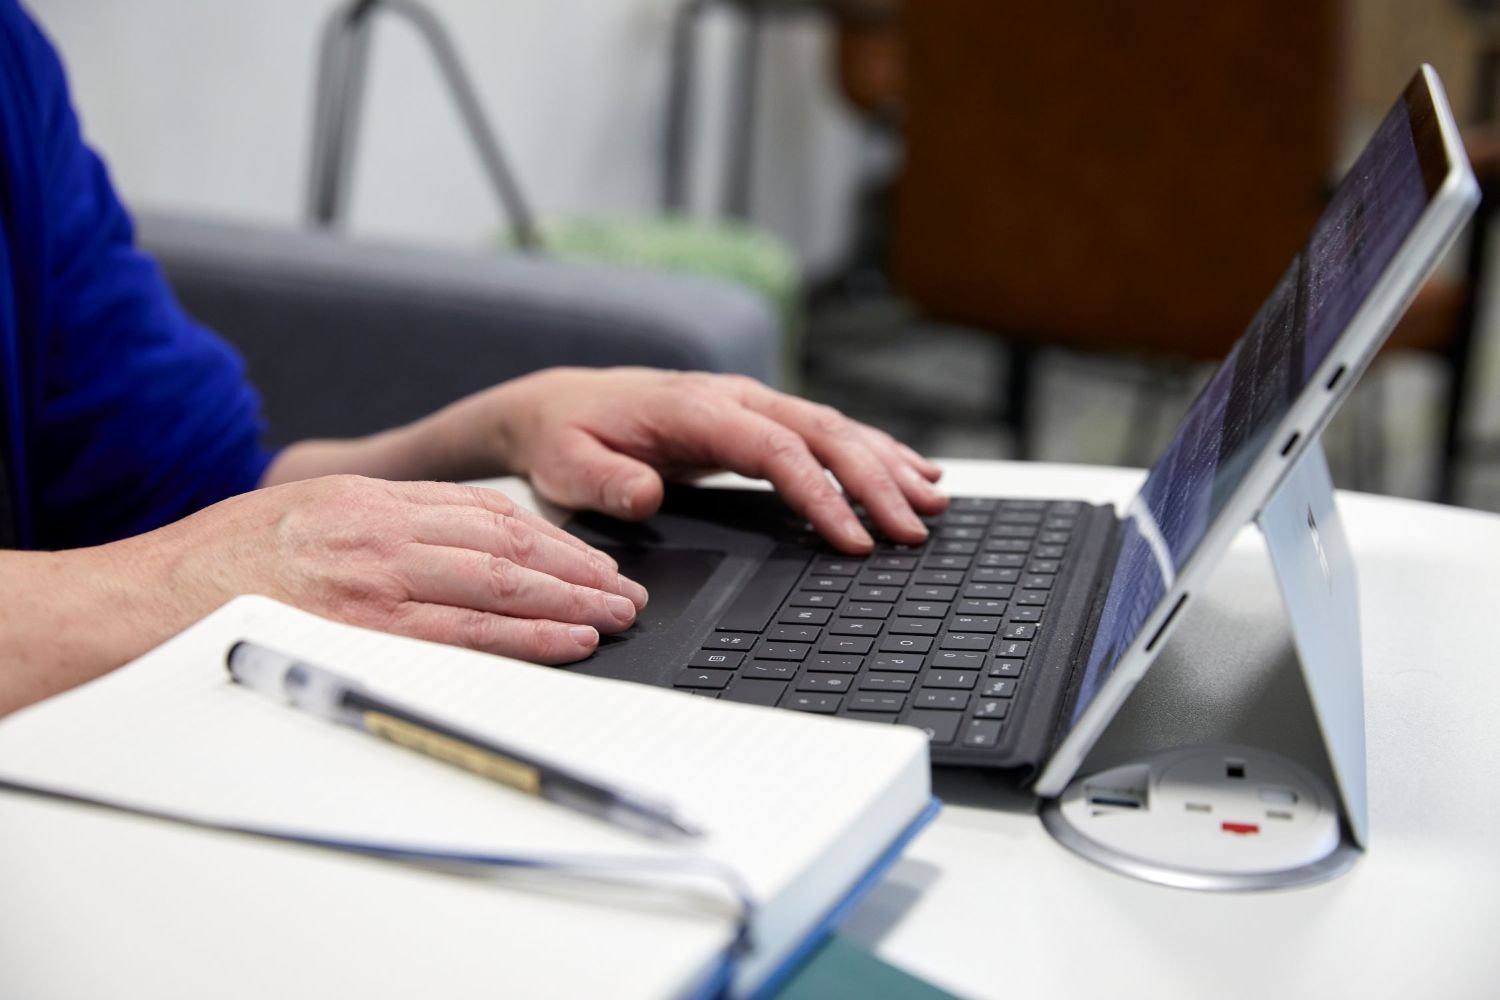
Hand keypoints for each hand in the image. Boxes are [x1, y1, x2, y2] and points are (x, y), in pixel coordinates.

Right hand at [119, 476, 645, 665]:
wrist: (139, 604)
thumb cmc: (214, 569)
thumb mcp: (303, 515)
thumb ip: (376, 523)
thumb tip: (448, 544)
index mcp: (368, 500)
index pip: (485, 512)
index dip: (550, 537)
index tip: (590, 557)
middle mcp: (379, 531)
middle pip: (508, 544)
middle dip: (578, 567)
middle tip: (626, 590)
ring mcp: (373, 580)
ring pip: (500, 583)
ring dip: (570, 601)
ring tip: (616, 616)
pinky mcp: (363, 630)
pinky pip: (465, 634)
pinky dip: (526, 637)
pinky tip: (567, 642)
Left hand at [463, 368, 946, 552]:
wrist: (562, 405)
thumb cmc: (569, 437)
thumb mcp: (568, 466)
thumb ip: (606, 482)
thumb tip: (648, 494)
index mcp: (695, 408)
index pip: (776, 448)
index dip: (821, 493)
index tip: (853, 539)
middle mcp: (734, 398)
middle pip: (823, 432)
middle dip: (875, 481)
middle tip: (914, 530)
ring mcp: (751, 404)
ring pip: (835, 427)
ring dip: (887, 464)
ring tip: (934, 503)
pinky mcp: (758, 420)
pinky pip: (825, 433)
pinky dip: (873, 452)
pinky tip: (911, 472)